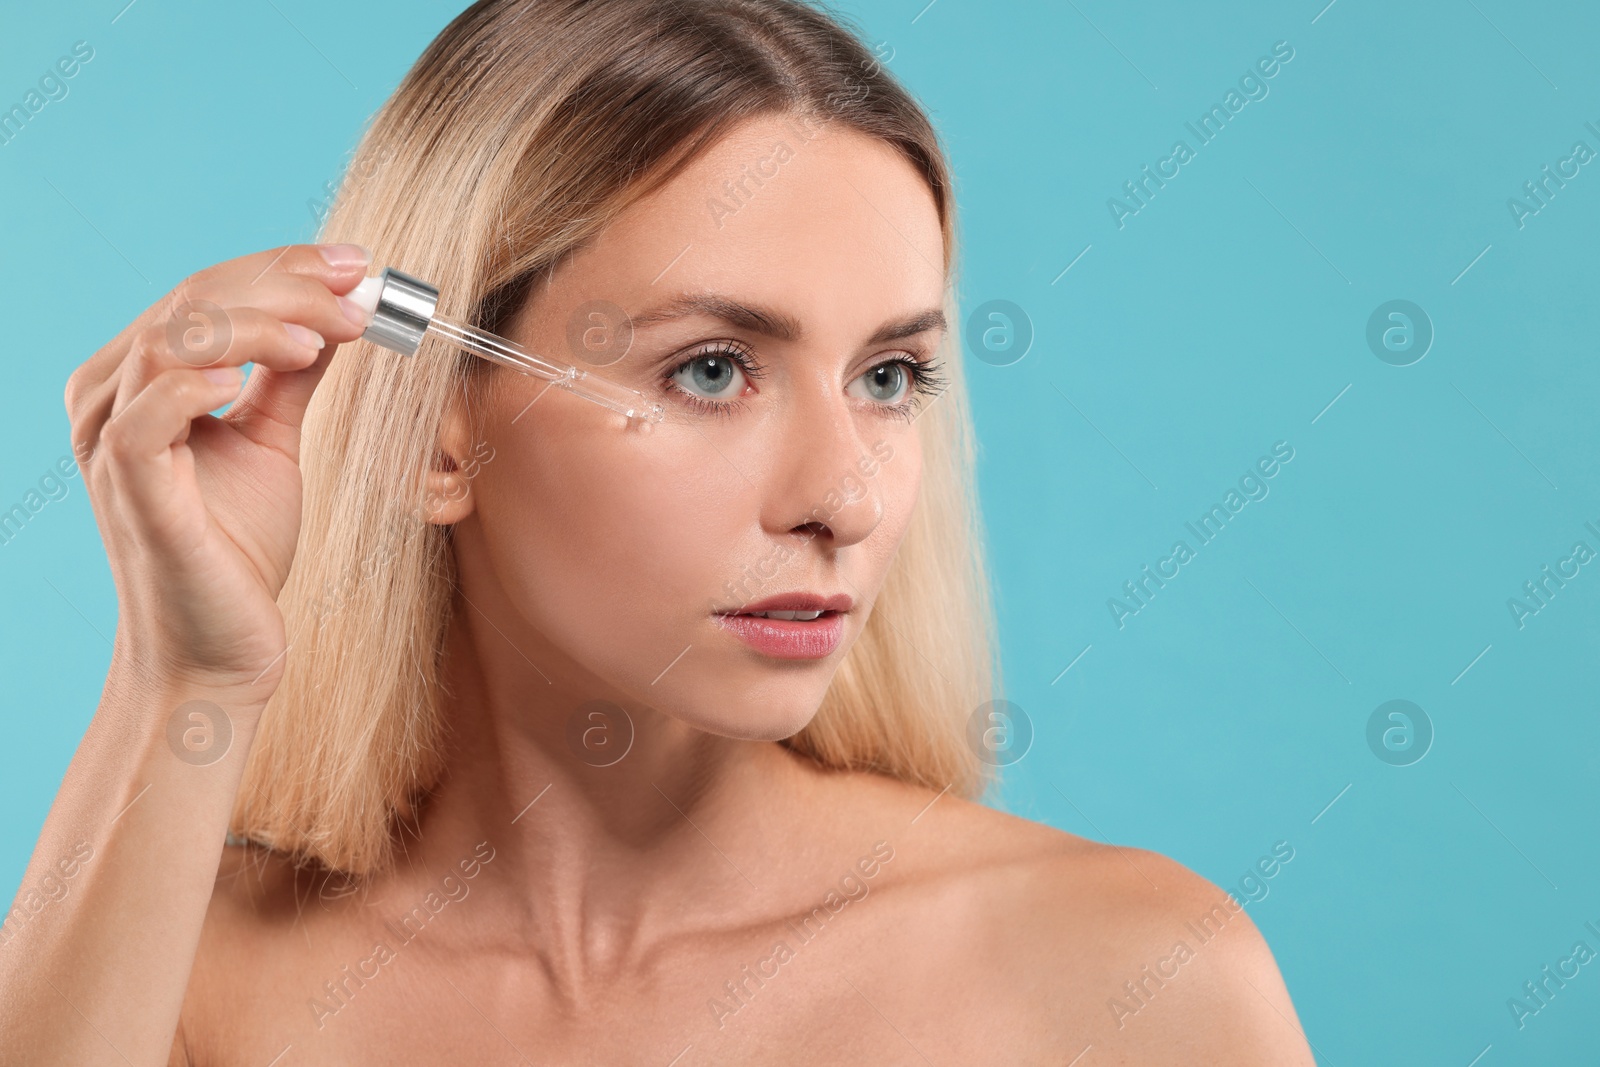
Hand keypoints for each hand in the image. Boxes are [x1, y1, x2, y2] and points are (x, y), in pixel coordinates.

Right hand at [63, 243, 373, 699]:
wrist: (217, 650)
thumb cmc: (235, 550)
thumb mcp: (270, 443)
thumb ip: (287, 379)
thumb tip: (331, 316)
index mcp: (138, 381)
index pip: (204, 292)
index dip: (282, 268)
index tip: (356, 264)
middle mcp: (109, 399)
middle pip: (191, 302)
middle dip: (284, 284)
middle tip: (356, 290)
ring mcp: (111, 443)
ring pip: (170, 341)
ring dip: (257, 324)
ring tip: (323, 337)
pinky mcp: (131, 489)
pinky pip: (146, 413)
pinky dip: (199, 380)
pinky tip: (253, 377)